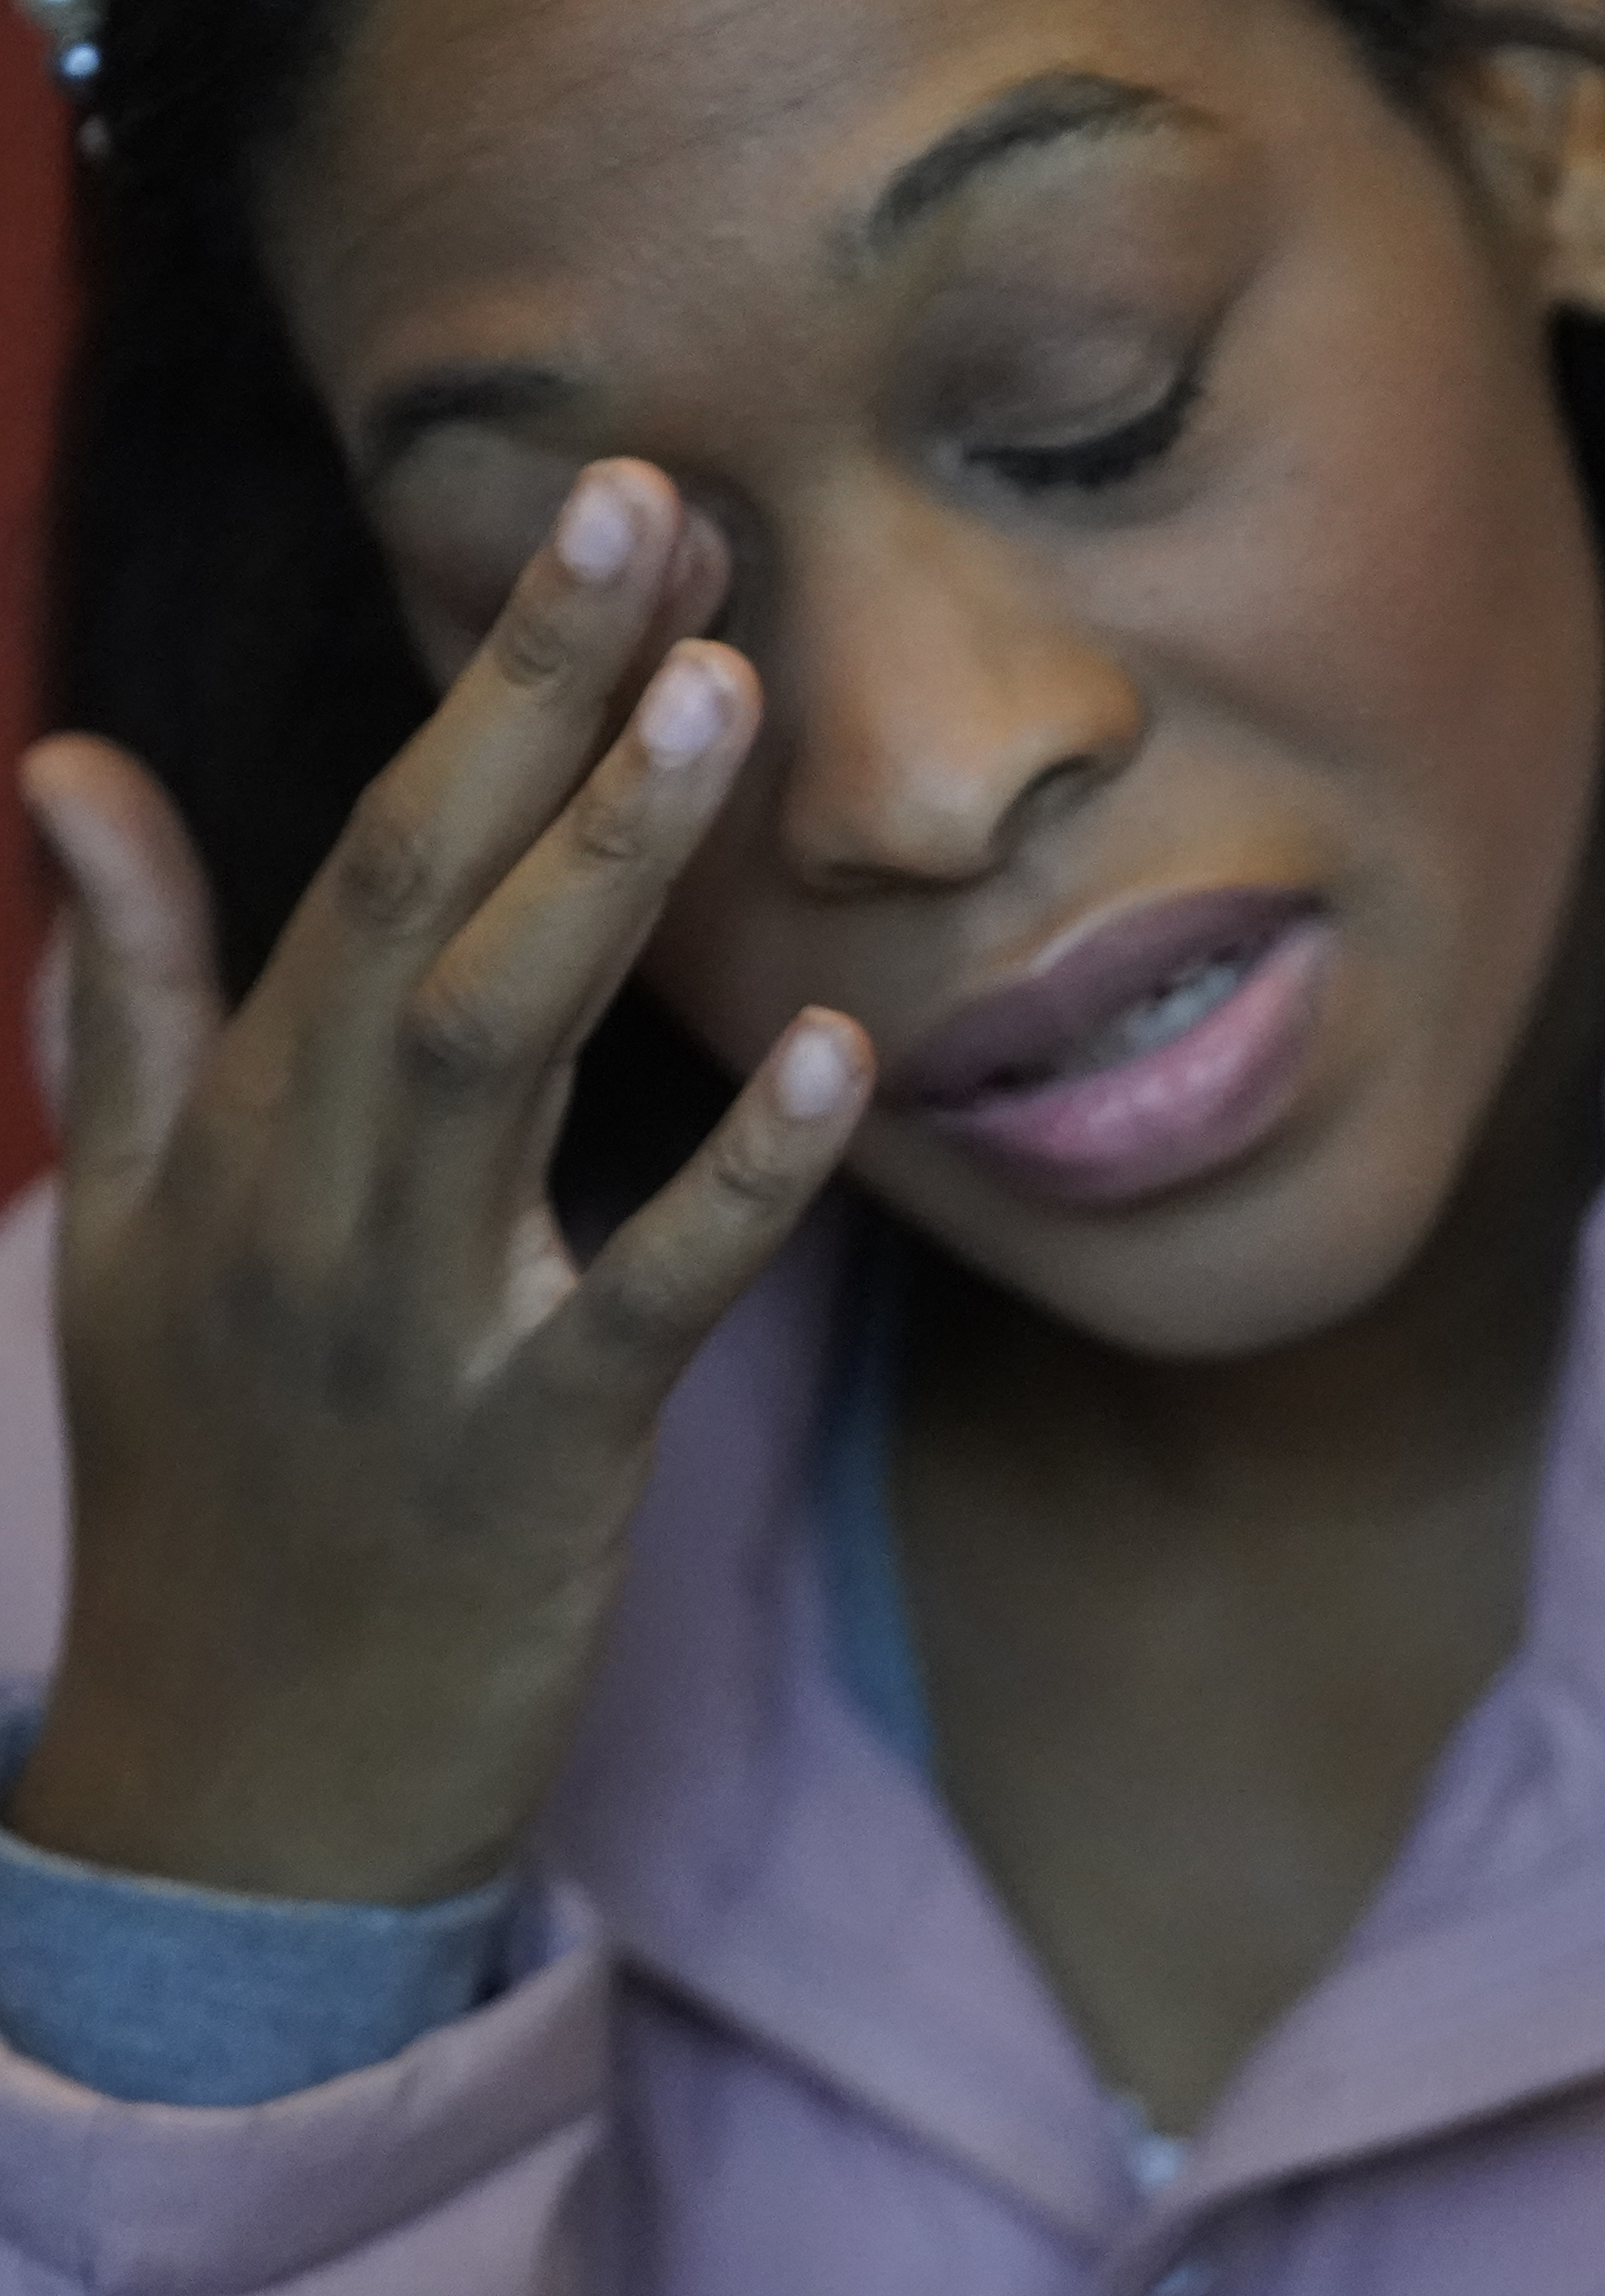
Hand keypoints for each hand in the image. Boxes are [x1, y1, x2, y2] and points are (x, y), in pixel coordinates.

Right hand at [10, 461, 868, 1905]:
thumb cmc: (206, 1483)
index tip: (610, 509)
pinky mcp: (531, 1455)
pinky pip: (643, 1295)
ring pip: (500, 1050)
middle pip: (426, 897)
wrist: (233, 1788)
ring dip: (612, 869)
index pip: (374, 848)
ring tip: (724, 695)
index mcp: (236, 1123)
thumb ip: (124, 997)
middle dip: (538, 701)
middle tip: (663, 507)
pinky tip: (836, 1060)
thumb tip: (71, 772)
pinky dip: (736, 1179)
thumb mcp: (122, 1228)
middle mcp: (306, 1191)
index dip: (492, 678)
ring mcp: (410, 1322)